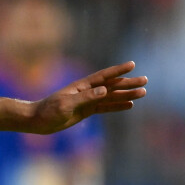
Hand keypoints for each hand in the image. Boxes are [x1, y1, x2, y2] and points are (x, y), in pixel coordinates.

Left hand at [27, 61, 147, 133]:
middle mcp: (87, 91)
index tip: (132, 64)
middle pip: (112, 85)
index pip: (104, 76)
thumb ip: (86, 97)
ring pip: (111, 96)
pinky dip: (118, 106)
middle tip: (145, 81)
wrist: (38, 120)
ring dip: (126, 95)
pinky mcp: (86, 110)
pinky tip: (129, 105)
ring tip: (143, 93)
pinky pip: (106, 107)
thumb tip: (105, 90)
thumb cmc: (49, 110)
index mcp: (82, 86)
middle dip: (128, 83)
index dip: (118, 70)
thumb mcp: (67, 104)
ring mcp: (87, 101)